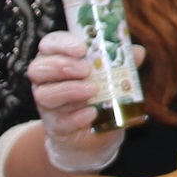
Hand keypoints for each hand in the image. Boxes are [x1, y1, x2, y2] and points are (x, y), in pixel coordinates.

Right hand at [28, 29, 130, 171]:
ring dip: (69, 90)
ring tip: (92, 90)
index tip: (81, 48)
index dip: (62, 44)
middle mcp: (46, 80)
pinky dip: (77, 117)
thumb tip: (137, 51)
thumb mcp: (112, 75)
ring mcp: (48, 105)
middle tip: (86, 70)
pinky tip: (92, 114)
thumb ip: (121, 62)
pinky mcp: (56, 127)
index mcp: (58, 59)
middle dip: (62, 66)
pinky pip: (60, 121)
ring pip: (44, 94)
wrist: (94, 132)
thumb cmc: (99, 94)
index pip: (50, 44)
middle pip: (39, 68)